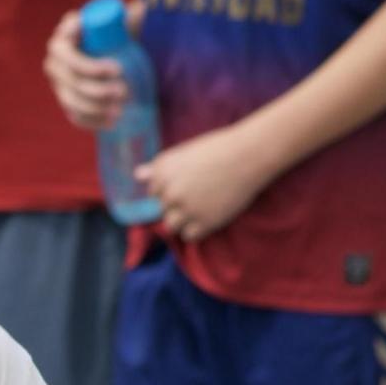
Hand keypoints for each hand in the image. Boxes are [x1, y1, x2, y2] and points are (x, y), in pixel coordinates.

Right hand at [43, 7, 129, 129]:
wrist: (111, 50)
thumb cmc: (117, 31)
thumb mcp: (122, 21)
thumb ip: (132, 14)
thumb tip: (143, 7)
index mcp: (63, 37)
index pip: (71, 58)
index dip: (93, 68)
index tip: (119, 70)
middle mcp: (54, 60)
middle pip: (72, 83)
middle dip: (98, 91)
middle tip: (124, 91)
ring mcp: (58, 83)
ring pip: (72, 102)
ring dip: (97, 109)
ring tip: (120, 110)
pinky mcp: (66, 100)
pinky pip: (74, 115)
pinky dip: (92, 121)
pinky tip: (110, 123)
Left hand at [137, 125, 273, 242]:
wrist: (248, 155)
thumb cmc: (219, 148)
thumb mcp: (184, 153)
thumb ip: (159, 168)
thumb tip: (137, 175)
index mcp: (162, 171)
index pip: (153, 191)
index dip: (169, 189)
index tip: (187, 183)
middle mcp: (169, 191)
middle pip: (162, 209)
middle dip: (176, 205)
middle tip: (200, 194)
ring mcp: (185, 209)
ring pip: (171, 225)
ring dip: (183, 220)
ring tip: (202, 208)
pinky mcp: (203, 223)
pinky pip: (188, 236)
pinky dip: (197, 230)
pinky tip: (209, 217)